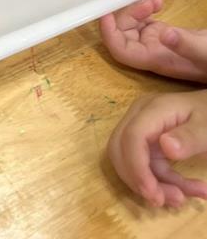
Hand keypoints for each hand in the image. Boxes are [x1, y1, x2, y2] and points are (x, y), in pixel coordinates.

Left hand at [100, 0, 206, 82]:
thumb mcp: (206, 51)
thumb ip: (187, 45)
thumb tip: (164, 33)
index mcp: (156, 59)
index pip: (121, 52)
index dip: (109, 34)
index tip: (108, 12)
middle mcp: (151, 52)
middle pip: (122, 34)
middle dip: (127, 15)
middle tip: (147, 2)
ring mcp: (156, 43)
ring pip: (130, 26)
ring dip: (135, 9)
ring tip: (155, 1)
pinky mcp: (162, 34)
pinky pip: (143, 21)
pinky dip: (145, 9)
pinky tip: (159, 3)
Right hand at [108, 90, 206, 207]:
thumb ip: (189, 136)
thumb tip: (166, 147)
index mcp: (152, 109)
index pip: (131, 136)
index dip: (136, 168)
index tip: (154, 195)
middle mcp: (139, 117)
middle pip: (119, 149)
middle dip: (137, 179)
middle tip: (161, 201)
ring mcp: (142, 130)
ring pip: (130, 162)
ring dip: (153, 185)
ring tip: (182, 197)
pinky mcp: (148, 143)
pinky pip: (147, 167)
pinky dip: (164, 183)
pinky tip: (191, 189)